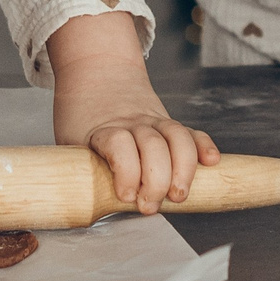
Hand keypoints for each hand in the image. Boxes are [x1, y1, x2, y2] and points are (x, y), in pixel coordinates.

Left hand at [47, 12, 218, 214]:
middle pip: (152, 145)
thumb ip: (74, 167)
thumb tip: (74, 204)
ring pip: (177, 138)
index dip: (125, 171)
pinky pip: (191, 132)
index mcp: (103, 128)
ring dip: (184, 169)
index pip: (118, 145)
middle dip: (156, 180)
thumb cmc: (80, 116)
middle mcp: (132, 123)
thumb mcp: (68, 140)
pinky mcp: (168, 123)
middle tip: (150, 206)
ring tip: (179, 195)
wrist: (98, 74)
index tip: (126, 195)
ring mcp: (154, 121)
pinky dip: (203, 146)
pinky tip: (211, 161)